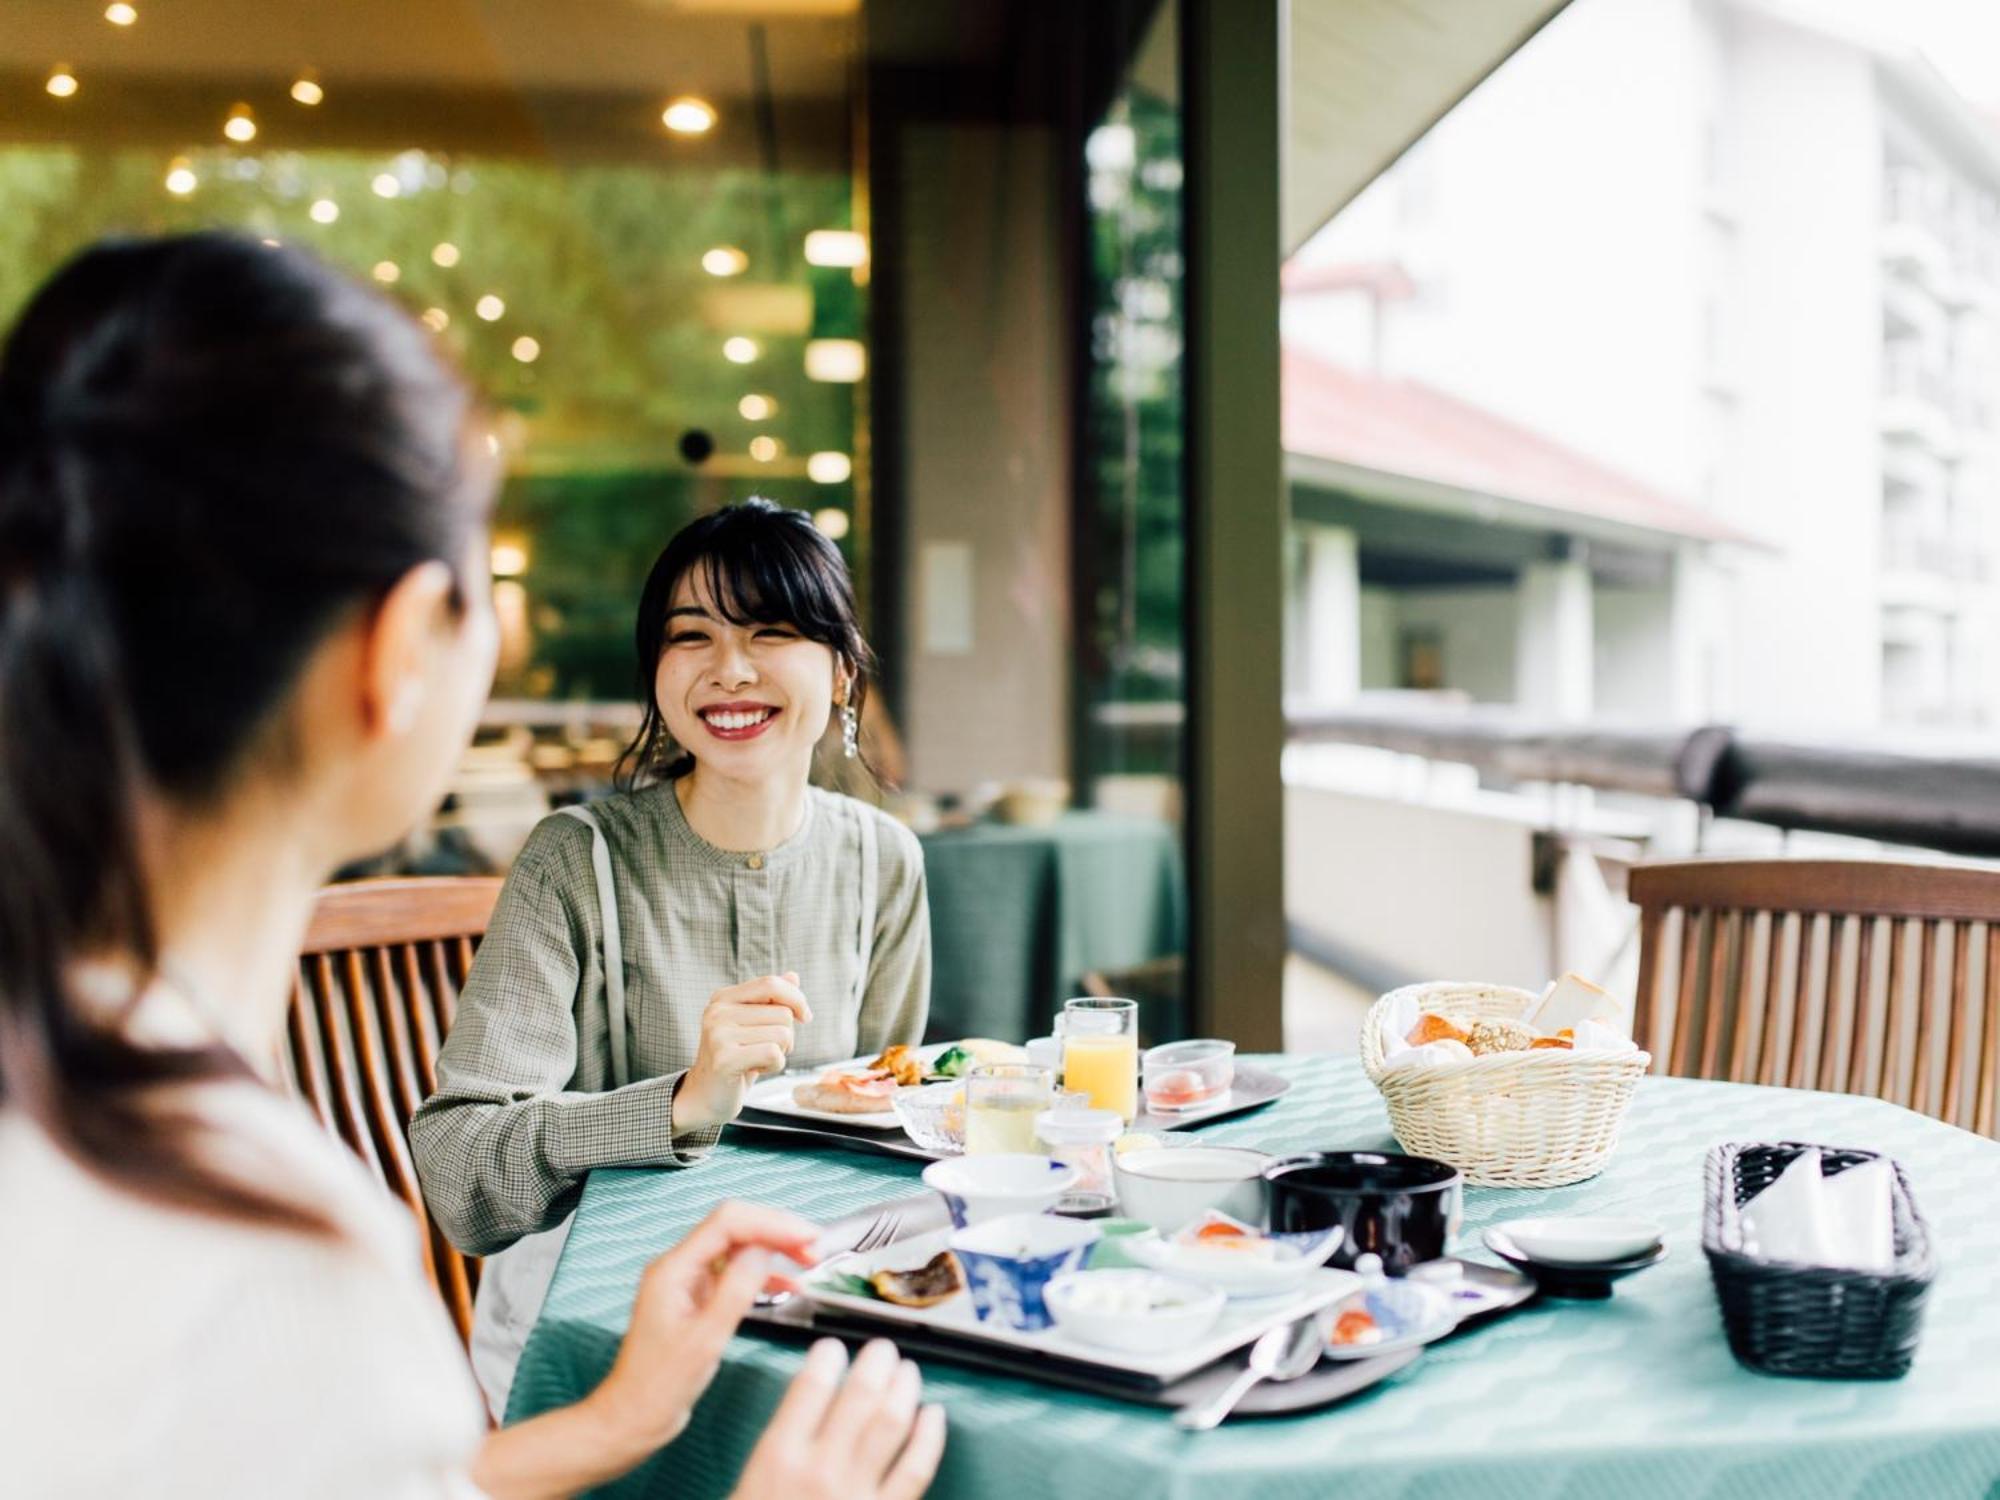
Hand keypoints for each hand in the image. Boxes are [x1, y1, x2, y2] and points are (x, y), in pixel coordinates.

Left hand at [587, 1202, 818, 1456]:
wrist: (635, 1416)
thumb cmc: (660, 1384)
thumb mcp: (706, 1339)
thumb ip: (736, 1290)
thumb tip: (764, 1251)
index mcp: (674, 1269)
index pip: (728, 1223)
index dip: (771, 1223)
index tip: (806, 1236)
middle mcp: (680, 1267)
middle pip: (735, 1229)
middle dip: (776, 1231)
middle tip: (814, 1246)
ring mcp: (688, 1282)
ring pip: (738, 1249)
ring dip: (774, 1250)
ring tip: (809, 1259)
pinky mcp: (697, 1299)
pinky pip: (735, 1274)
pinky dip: (764, 1276)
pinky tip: (790, 1286)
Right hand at [674, 972, 813, 1131]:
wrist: (704, 1095)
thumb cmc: (733, 1059)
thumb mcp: (752, 1025)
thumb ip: (770, 1000)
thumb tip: (794, 977)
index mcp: (723, 998)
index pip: (771, 984)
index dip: (796, 998)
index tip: (805, 1017)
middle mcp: (717, 1011)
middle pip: (783, 1013)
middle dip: (786, 1035)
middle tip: (764, 1049)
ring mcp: (719, 1034)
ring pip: (782, 1034)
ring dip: (779, 1053)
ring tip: (756, 1060)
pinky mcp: (725, 1059)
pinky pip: (774, 1054)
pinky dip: (774, 1066)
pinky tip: (754, 1070)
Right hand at [732, 1339, 945, 1499]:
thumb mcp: (742, 1494)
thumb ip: (772, 1459)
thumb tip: (799, 1421)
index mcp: (777, 1459)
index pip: (808, 1389)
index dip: (826, 1359)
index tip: (833, 1347)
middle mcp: (820, 1469)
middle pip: (858, 1398)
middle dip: (874, 1364)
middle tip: (882, 1347)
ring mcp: (857, 1494)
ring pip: (891, 1424)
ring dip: (904, 1389)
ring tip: (908, 1370)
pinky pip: (916, 1470)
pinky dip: (929, 1438)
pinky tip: (934, 1417)